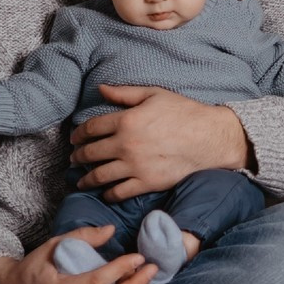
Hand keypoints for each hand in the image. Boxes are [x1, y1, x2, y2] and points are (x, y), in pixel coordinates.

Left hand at [73, 86, 249, 201]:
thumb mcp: (154, 94)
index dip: (78, 134)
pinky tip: (105, 193)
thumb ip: (125, 93)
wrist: (209, 138)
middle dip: (78, 156)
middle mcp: (126, 145)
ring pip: (100, 176)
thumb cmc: (184, 112)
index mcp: (126, 121)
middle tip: (74, 159)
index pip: (91, 128)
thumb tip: (101, 89)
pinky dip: (108, 194)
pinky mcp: (146, 183)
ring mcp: (135, 166)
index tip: (74, 138)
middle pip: (91, 153)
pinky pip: (119, 193)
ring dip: (87, 179)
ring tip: (82, 180)